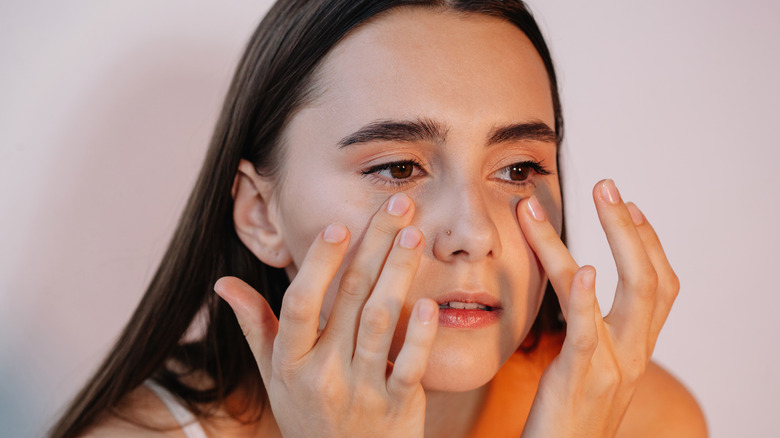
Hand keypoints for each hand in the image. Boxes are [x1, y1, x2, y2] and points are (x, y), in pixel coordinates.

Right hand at [214, 193, 437, 437]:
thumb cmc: (308, 414)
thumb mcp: (275, 376)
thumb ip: (255, 327)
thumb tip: (222, 284)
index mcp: (290, 362)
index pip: (299, 304)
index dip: (318, 263)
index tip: (339, 225)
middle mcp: (323, 374)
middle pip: (349, 298)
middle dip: (374, 245)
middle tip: (398, 205)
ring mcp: (361, 392)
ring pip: (381, 322)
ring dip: (398, 274)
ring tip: (414, 235)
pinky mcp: (396, 407)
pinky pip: (409, 367)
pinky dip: (421, 335)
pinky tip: (431, 302)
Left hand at [518, 179, 678, 436]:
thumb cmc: (565, 420)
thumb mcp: (591, 372)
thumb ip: (594, 335)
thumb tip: (583, 291)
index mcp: (635, 350)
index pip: (659, 287)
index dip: (648, 244)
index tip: (629, 207)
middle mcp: (633, 354)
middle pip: (651, 279)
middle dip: (630, 229)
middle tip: (607, 186)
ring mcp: (613, 366)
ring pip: (623, 291)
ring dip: (602, 241)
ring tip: (571, 204)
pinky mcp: (581, 378)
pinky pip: (590, 333)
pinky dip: (588, 299)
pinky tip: (586, 269)